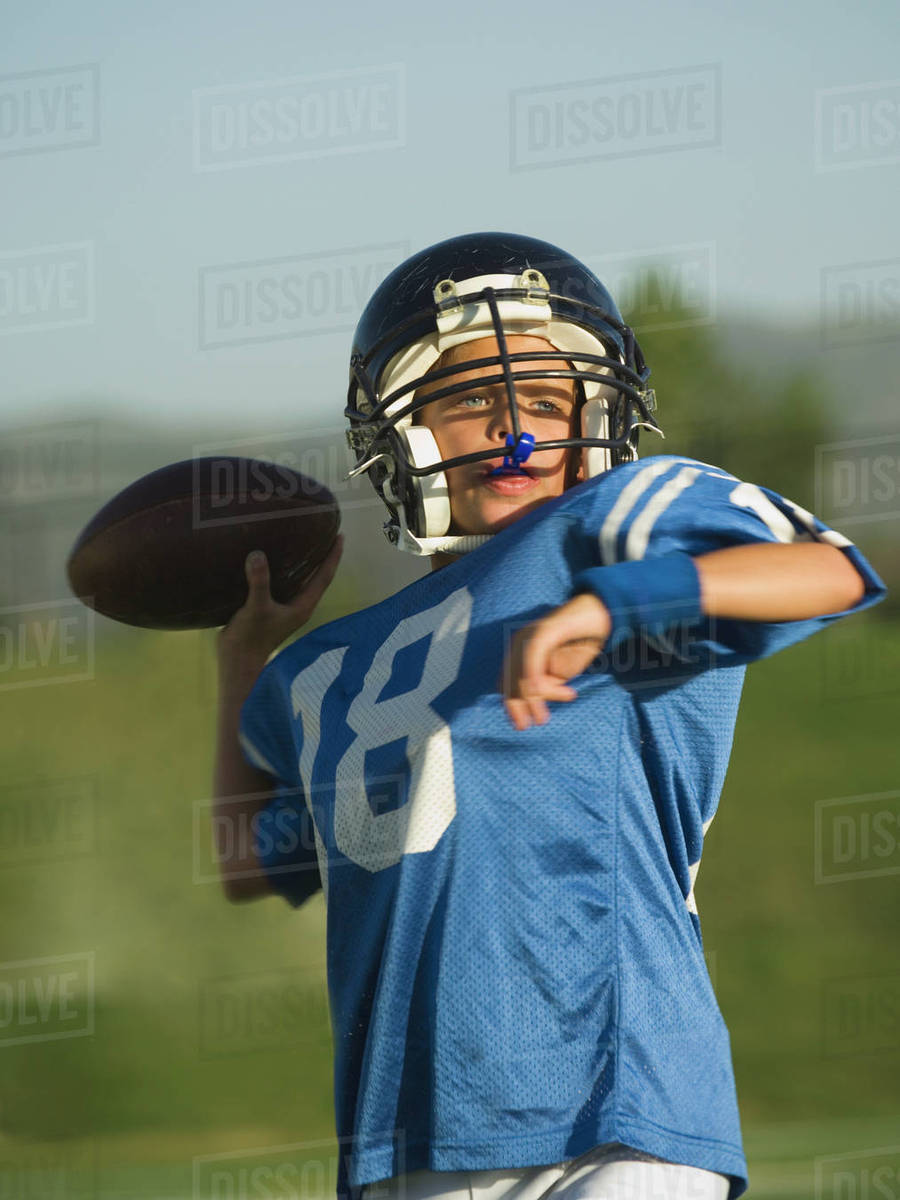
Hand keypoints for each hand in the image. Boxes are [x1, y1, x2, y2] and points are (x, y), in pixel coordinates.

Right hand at [216, 534, 343, 672]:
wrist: (236, 661)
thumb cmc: (252, 638)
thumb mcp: (257, 607)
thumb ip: (259, 582)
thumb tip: (258, 554)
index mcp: (303, 606)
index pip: (324, 576)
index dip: (333, 556)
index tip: (341, 536)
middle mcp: (298, 605)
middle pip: (316, 576)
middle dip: (321, 555)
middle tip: (323, 531)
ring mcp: (284, 607)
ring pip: (299, 579)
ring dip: (302, 561)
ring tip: (301, 538)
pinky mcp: (269, 607)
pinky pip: (281, 582)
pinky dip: (281, 568)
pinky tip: (271, 556)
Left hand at [501, 592, 611, 730]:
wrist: (601, 613)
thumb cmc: (582, 642)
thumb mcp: (562, 670)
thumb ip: (548, 684)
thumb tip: (535, 699)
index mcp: (519, 653)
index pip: (505, 685)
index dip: (512, 706)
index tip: (525, 724)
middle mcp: (519, 642)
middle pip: (510, 682)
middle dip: (520, 706)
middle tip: (539, 722)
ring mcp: (530, 636)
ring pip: (522, 675)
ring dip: (536, 697)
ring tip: (558, 705)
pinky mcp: (544, 631)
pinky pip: (533, 656)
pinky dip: (534, 676)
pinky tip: (540, 691)